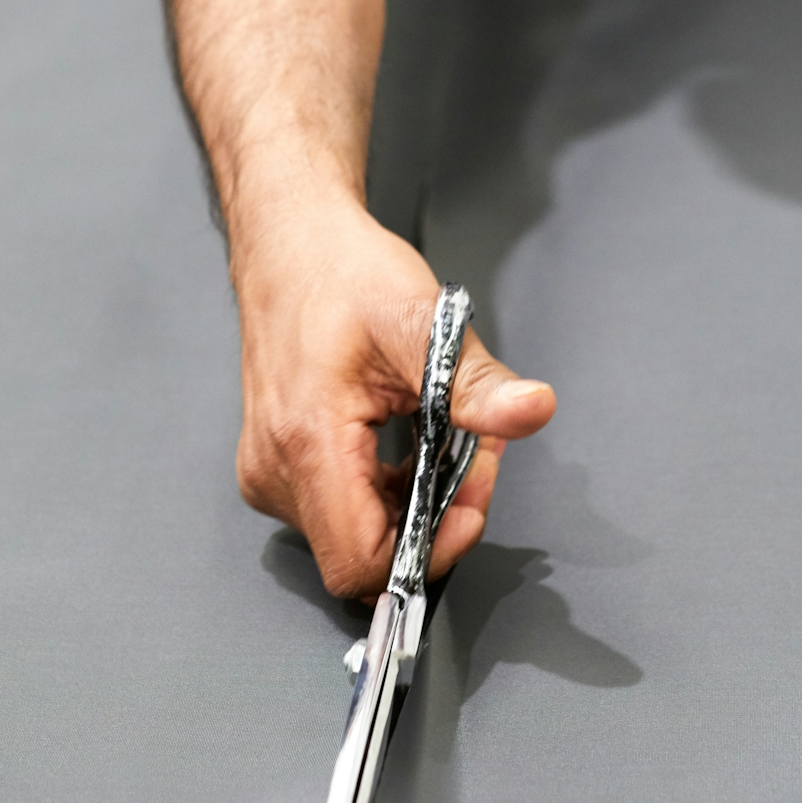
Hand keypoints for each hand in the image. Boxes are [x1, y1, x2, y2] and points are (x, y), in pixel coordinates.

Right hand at [233, 194, 555, 598]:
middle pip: (362, 555)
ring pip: (353, 539)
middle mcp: (275, 469)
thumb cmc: (340, 273)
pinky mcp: (276, 467)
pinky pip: (339, 513)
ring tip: (446, 443)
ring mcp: (270, 472)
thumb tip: (531, 410)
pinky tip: (412, 449)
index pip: (361, 560)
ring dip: (413, 507)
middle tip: (474, 460)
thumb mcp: (425, 321)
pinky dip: (386, 494)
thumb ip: (478, 383)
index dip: (427, 549)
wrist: (291, 243)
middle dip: (433, 520)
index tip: (472, 505)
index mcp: (306, 440)